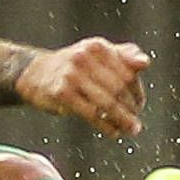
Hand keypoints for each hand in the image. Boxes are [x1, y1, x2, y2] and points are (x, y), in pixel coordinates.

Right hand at [16, 37, 150, 138]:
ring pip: (106, 103)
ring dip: (122, 120)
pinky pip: (91, 114)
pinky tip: (113, 132)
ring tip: (131, 130)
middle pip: (118, 88)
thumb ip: (123, 56)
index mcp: (97, 47)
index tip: (139, 104)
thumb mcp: (96, 55)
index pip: (127, 72)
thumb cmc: (72, 66)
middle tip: (136, 123)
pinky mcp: (61, 93)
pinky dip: (106, 126)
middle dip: (131, 108)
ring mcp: (71, 75)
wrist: (33, 74)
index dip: (137, 91)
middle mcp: (84, 58)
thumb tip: (145, 62)